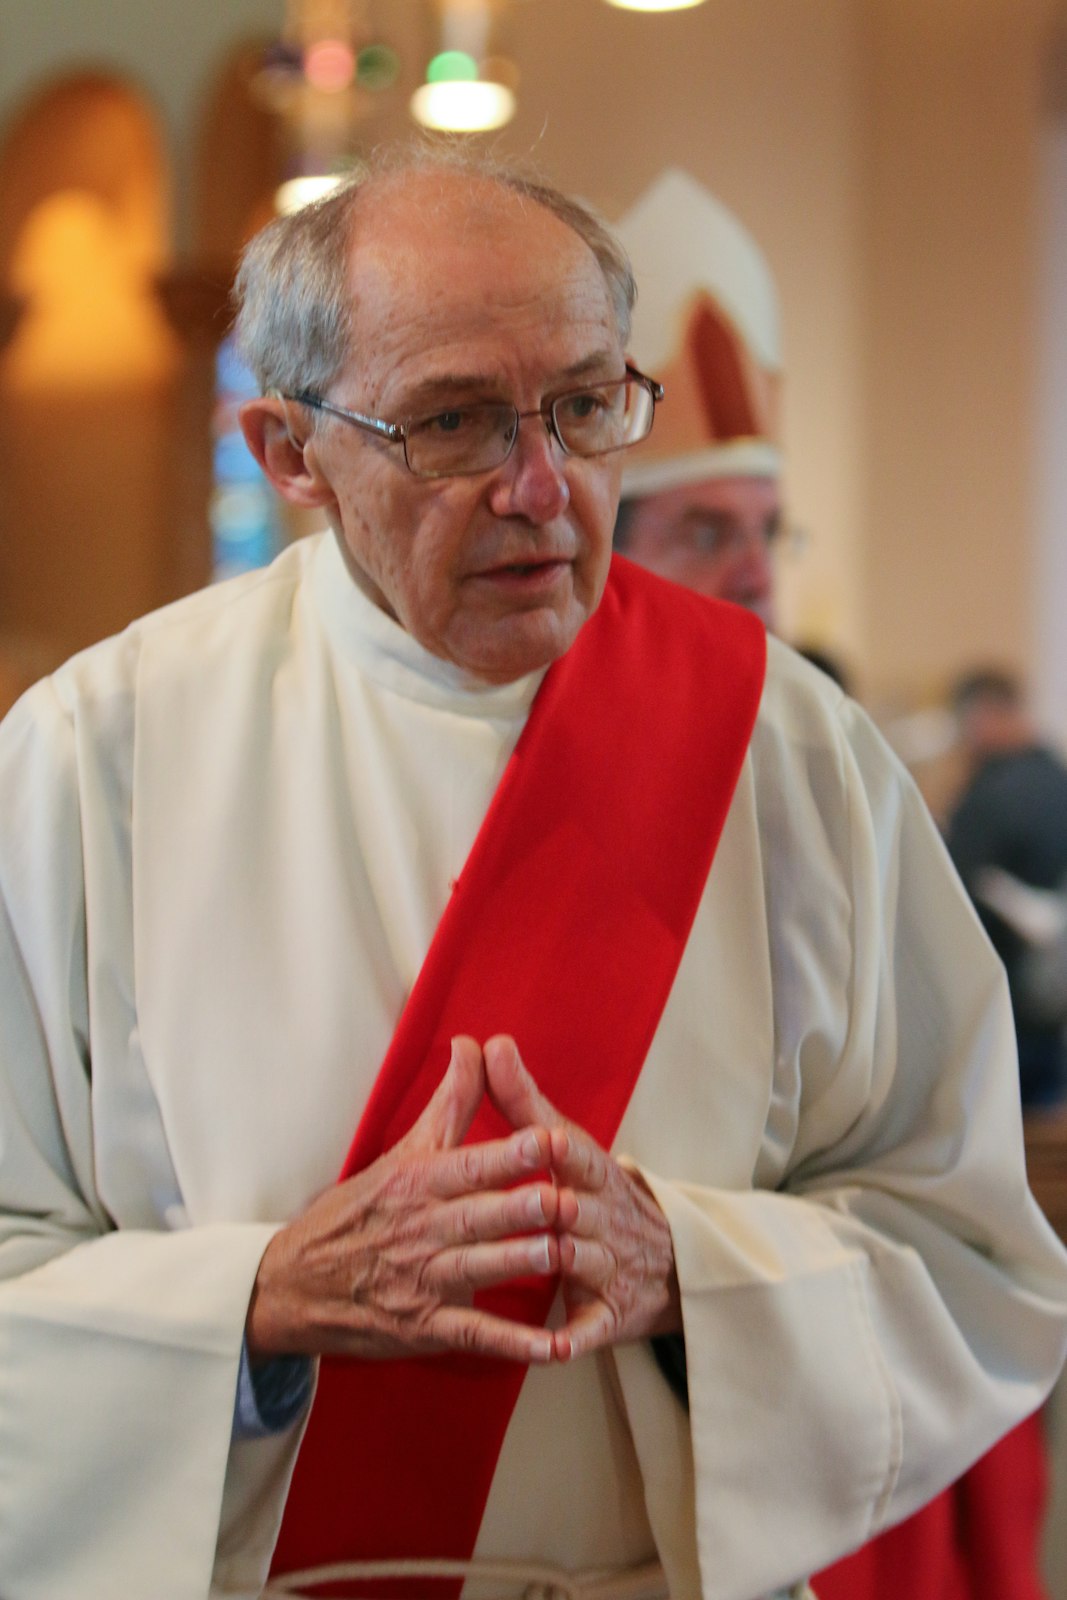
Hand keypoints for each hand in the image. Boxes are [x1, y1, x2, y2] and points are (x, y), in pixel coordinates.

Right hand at [246, 1037, 559, 1364]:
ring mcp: (422, 1281)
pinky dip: (514, 1345)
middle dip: (522, 1208)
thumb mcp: (402, 1153)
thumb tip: (473, 1044)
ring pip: (478, 1269)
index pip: (470, 1164)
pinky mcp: (424, 1328)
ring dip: (519, 1263)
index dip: (510, 1153)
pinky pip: (475, 1336)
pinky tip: (553, 1347)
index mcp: (418, 1183)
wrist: (294, 1285)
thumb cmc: (358, 1212)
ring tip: (561, 1255)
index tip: (548, 1138)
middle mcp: (421, 1229)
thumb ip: (449, 1103)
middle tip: (565, 1198)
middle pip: (479, 1216)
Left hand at [484, 1036, 681, 1361]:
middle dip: (559, 1205)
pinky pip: (592, 1328)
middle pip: (579, 1207)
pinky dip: (575, 1337)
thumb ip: (524, 1100)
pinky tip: (554, 1347)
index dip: (562, 1147)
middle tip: (543, 1202)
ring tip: (547, 1256)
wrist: (670, 1262)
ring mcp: (610, 1267)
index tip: (546, 1135)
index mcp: (592, 1174)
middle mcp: (604, 1217)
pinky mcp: (609, 1315)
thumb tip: (491, 1042)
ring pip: (585, 1260)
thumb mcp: (568, 1146)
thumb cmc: (598, 1194)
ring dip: (568, 1259)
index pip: (578, 1154)